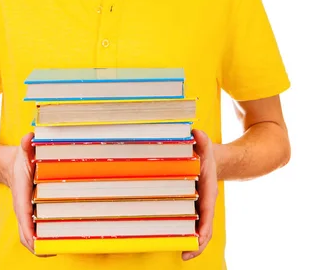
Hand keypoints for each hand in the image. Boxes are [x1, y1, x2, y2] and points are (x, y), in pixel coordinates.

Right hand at [5, 132, 55, 256]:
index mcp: (20, 195)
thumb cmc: (20, 160)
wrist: (8, 166)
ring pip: (30, 237)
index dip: (30, 229)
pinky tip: (58, 240)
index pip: (24, 215)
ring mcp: (25, 214)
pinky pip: (34, 232)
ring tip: (60, 247)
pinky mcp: (31, 215)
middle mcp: (22, 208)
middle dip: (38, 245)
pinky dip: (43, 240)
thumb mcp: (24, 150)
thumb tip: (29, 138)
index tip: (38, 241)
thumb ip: (26, 144)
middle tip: (56, 247)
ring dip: (42, 245)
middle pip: (26, 234)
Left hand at [182, 129, 217, 261]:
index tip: (199, 238)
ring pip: (197, 230)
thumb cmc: (206, 154)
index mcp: (209, 191)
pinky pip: (189, 224)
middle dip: (197, 243)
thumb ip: (202, 140)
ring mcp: (198, 207)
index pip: (208, 212)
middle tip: (186, 255)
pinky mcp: (191, 207)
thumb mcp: (205, 146)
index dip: (204, 227)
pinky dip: (184, 235)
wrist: (212, 160)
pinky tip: (175, 243)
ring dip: (190, 243)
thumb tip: (196, 133)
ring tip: (182, 255)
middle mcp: (205, 203)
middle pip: (204, 227)